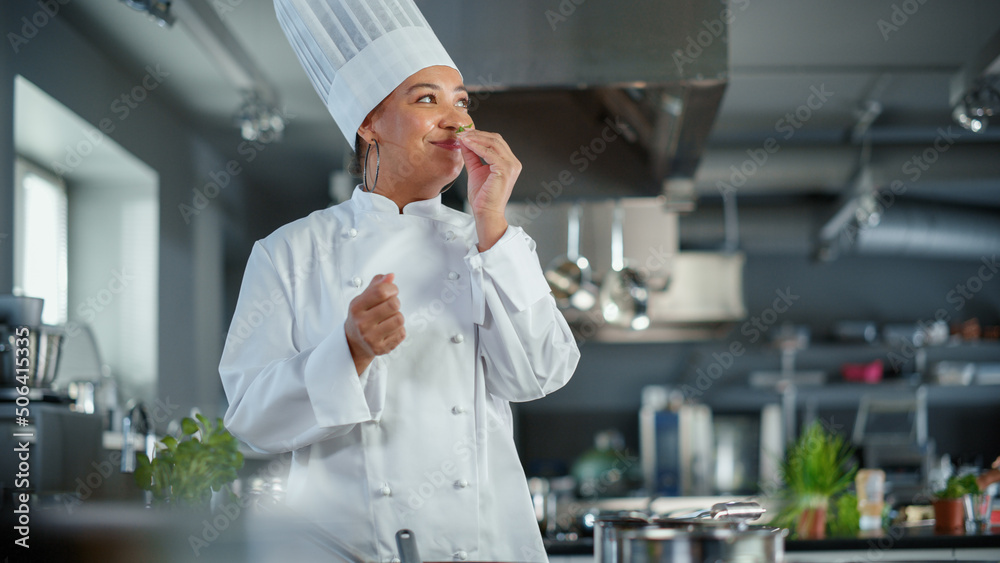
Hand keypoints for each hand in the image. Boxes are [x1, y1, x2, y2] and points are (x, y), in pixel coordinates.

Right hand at [344, 274, 404, 374]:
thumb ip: (377, 285)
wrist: (353, 343)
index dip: (392, 288)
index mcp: (356, 307)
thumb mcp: (363, 298)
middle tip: (391, 305)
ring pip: (399, 319)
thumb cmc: (361, 316)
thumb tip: (391, 276)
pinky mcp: (381, 348)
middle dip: (396, 302)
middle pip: (393, 305)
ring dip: (398, 316)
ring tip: (389, 319)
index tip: (392, 291)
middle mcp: (362, 323)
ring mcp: (371, 338)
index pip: (380, 291)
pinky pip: (401, 333)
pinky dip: (399, 330)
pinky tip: (389, 330)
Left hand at [458, 129, 519, 250]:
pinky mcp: (505, 170)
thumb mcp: (475, 170)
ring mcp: (511, 166)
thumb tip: (464, 141)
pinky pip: (489, 152)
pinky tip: (466, 145)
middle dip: (477, 133)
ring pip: (493, 142)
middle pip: (496, 139)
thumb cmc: (483, 197)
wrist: (486, 213)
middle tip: (462, 132)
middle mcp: (513, 162)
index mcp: (508, 162)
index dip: (480, 135)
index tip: (464, 133)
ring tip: (462, 137)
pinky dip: (476, 146)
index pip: (496, 142)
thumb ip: (472, 155)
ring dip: (476, 138)